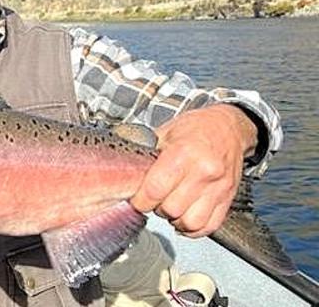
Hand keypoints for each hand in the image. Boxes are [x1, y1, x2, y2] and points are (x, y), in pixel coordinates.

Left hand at [130, 104, 257, 236]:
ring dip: (175, 220)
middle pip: (171, 209)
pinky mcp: (228, 198)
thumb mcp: (166, 132)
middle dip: (157, 208)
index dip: (140, 200)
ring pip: (190, 222)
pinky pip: (209, 226)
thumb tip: (126, 172)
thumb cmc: (197, 128)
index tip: (136, 200)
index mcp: (184, 152)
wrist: (229, 127)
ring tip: (171, 207)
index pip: (154, 190)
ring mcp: (218, 187)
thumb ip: (146, 153)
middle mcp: (204, 171)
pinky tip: (185, 216)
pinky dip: (194, 228)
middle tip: (154, 199)